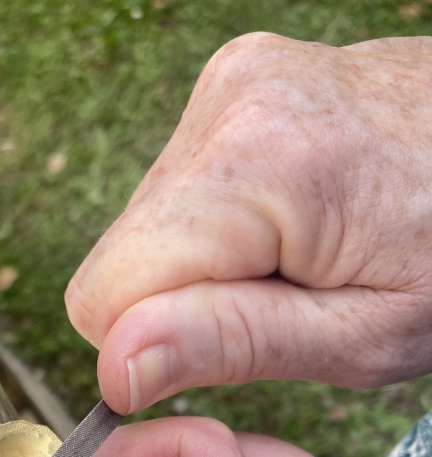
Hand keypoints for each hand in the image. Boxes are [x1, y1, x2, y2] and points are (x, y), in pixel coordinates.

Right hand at [65, 34, 431, 412]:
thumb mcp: (361, 337)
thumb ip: (231, 343)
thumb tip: (117, 364)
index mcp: (261, 165)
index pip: (105, 294)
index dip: (152, 345)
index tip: (226, 348)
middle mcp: (230, 102)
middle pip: (122, 258)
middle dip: (187, 301)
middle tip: (286, 298)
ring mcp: (230, 83)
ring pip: (147, 227)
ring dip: (207, 265)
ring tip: (301, 257)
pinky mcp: (233, 86)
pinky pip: (177, 194)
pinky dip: (220, 227)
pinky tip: (291, 223)